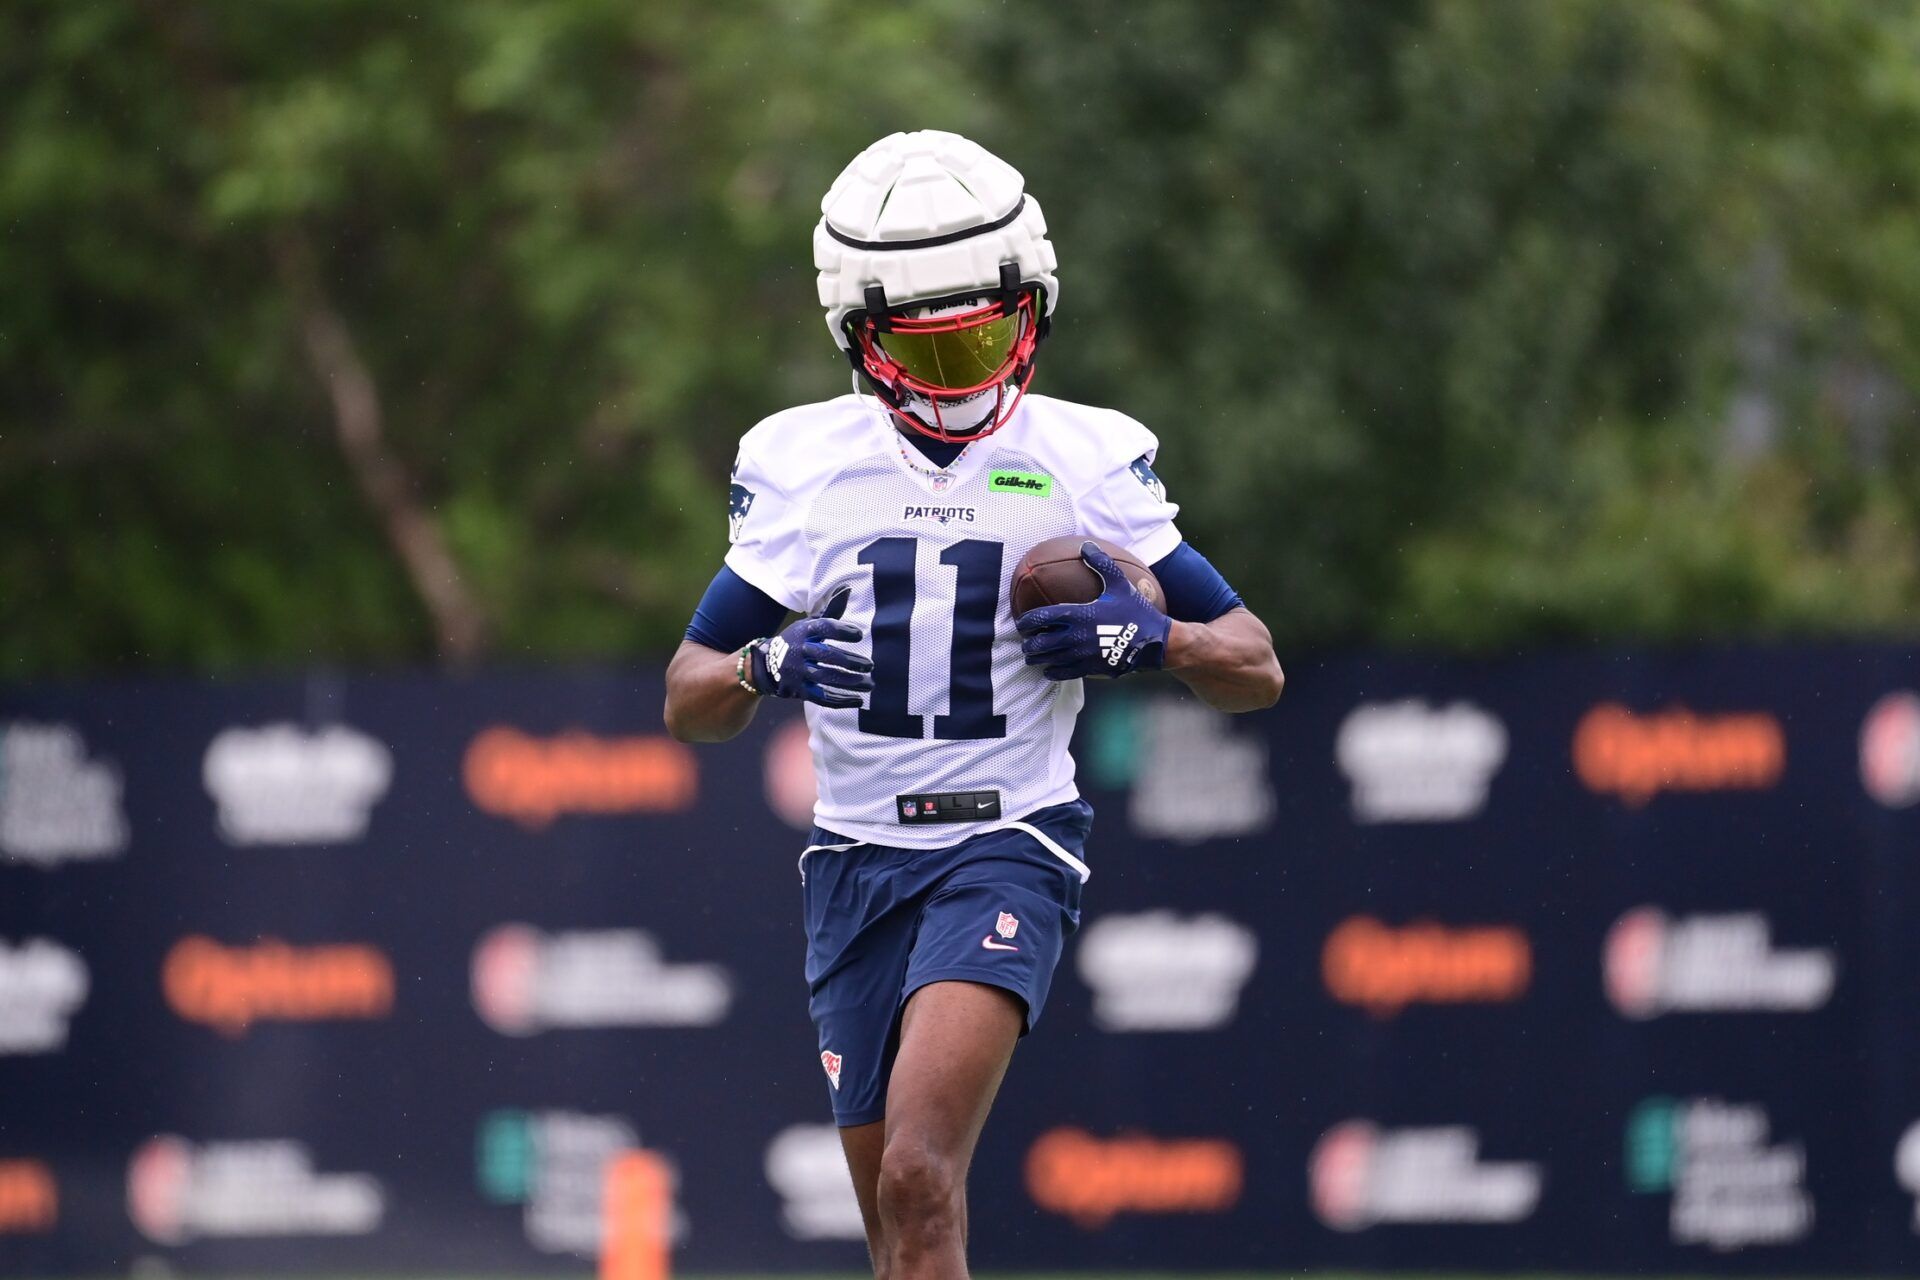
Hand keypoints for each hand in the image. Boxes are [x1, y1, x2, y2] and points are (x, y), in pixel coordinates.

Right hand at [751, 617, 873, 707]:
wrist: (766, 664)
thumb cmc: (797, 641)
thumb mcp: (809, 624)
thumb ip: (830, 611)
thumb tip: (847, 589)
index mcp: (804, 631)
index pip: (824, 627)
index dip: (842, 630)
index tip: (859, 634)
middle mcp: (800, 651)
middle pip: (827, 656)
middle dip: (850, 661)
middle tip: (870, 665)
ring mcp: (798, 672)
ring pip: (826, 678)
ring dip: (850, 682)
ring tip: (870, 684)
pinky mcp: (799, 690)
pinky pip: (821, 697)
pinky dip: (840, 701)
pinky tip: (858, 700)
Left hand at [1015, 541, 1170, 680]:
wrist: (1155, 641)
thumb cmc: (1136, 611)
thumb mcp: (1119, 584)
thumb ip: (1100, 564)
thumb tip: (1086, 545)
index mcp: (1078, 614)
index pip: (1040, 618)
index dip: (1026, 621)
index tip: (1021, 622)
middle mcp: (1075, 636)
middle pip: (1039, 643)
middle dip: (1028, 643)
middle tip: (1026, 642)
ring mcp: (1081, 655)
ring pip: (1048, 659)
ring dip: (1036, 658)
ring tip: (1032, 656)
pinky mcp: (1090, 669)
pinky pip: (1063, 673)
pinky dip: (1052, 672)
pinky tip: (1049, 670)